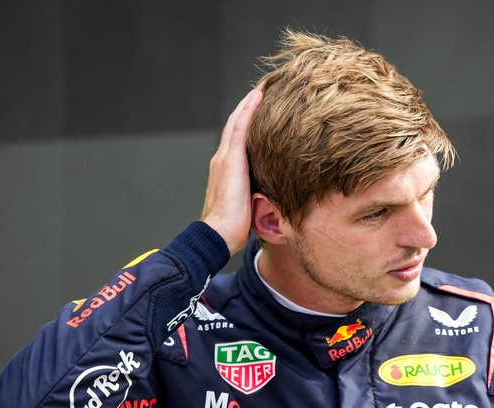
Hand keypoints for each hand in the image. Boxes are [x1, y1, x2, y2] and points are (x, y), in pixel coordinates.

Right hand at [201, 88, 263, 254]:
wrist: (218, 233)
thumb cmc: (233, 228)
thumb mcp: (248, 205)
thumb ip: (257, 194)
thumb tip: (275, 196)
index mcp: (226, 170)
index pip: (237, 140)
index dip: (246, 123)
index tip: (260, 110)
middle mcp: (222, 159)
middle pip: (235, 126)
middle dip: (247, 108)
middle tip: (261, 91)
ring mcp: (225, 158)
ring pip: (237, 122)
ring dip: (248, 103)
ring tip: (261, 88)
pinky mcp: (230, 159)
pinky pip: (240, 127)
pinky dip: (248, 110)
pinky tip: (258, 96)